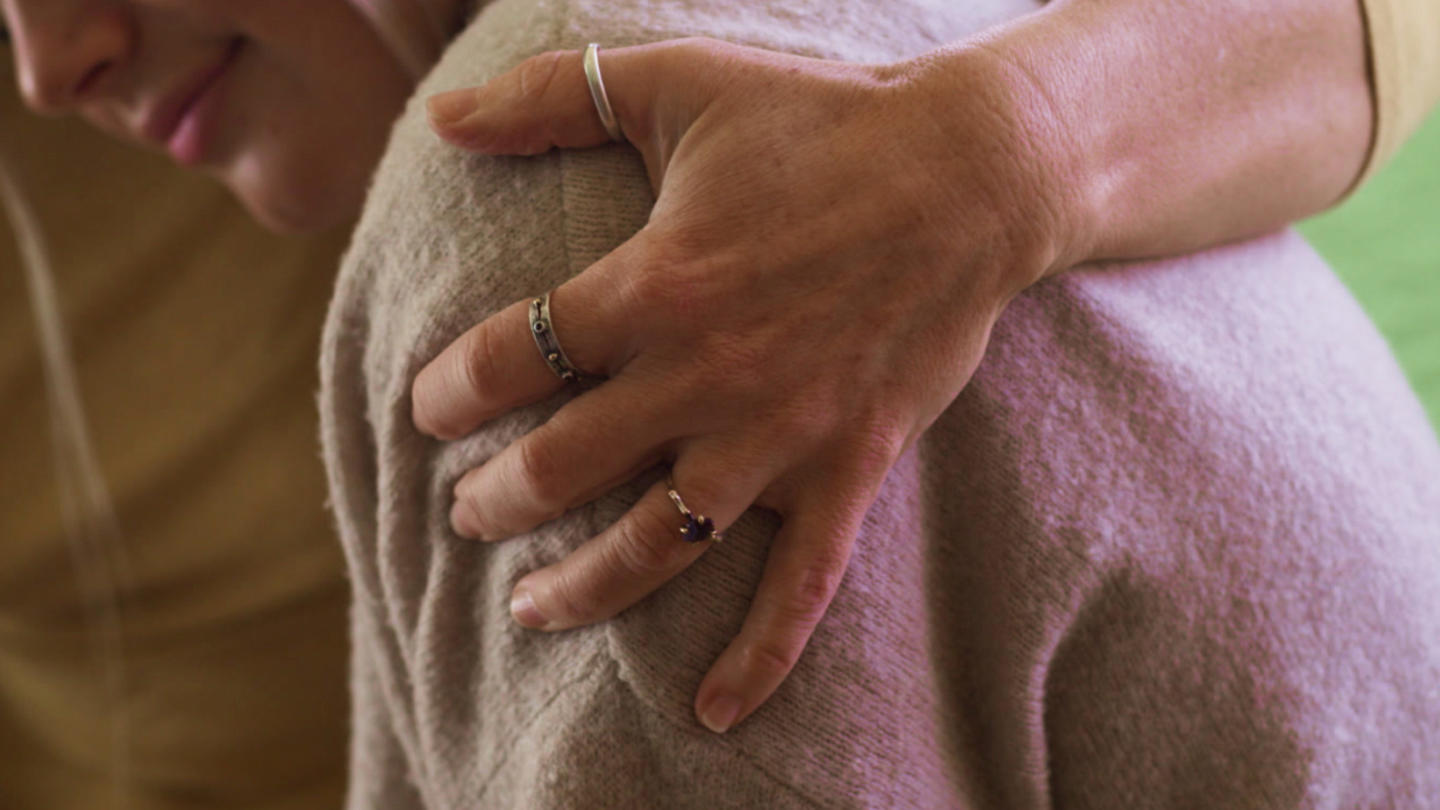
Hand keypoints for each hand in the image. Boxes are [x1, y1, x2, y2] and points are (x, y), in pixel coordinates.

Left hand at [414, 36, 1079, 732]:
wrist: (974, 175)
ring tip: (528, 608)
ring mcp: (776, 436)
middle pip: (561, 468)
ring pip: (653, 545)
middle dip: (494, 500)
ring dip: (579, 587)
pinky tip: (712, 710)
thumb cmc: (823, 122)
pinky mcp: (846, 469)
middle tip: (467, 512)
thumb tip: (440, 113)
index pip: (512, 360)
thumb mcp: (680, 81)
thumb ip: (552, 91)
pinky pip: (797, 585)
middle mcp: (703, 376)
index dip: (451, 391)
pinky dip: (757, 656)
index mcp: (653, 285)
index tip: (431, 409)